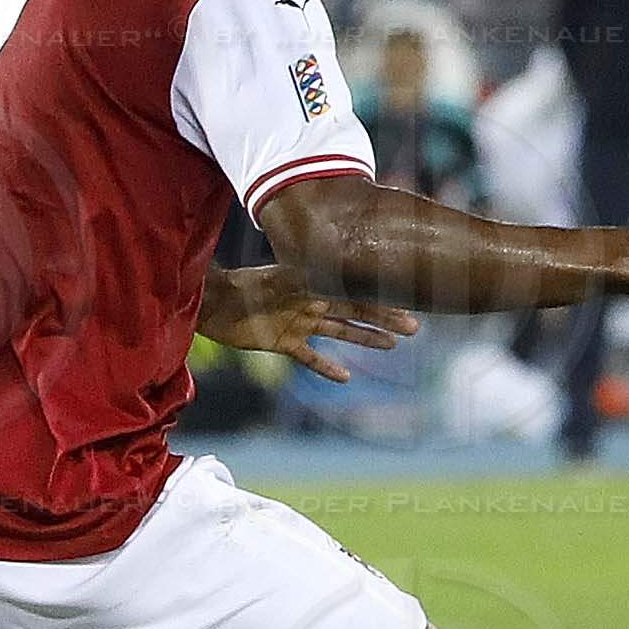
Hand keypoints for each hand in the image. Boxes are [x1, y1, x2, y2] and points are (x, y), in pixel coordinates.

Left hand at [198, 264, 418, 383]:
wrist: (215, 304)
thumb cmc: (245, 286)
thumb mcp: (280, 277)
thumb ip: (305, 270)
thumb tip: (330, 250)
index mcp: (316, 285)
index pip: (356, 292)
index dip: (382, 299)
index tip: (409, 302)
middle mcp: (313, 303)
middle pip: (356, 313)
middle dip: (384, 320)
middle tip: (413, 329)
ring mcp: (301, 324)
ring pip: (341, 332)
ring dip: (365, 340)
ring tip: (391, 346)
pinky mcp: (284, 343)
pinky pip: (310, 357)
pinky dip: (326, 367)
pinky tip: (346, 378)